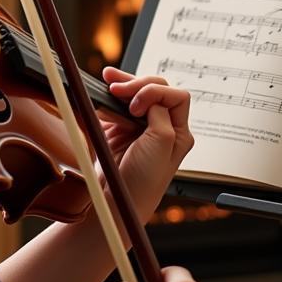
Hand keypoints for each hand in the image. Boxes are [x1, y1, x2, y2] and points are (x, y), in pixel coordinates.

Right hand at [99, 68, 193, 223]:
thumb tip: (151, 95)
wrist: (117, 201)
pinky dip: (108, 100)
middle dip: (136, 84)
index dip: (155, 94)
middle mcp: (162, 127)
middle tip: (117, 88)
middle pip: (155, 90)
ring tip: (107, 80)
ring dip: (121, 86)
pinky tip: (101, 97)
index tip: (136, 107)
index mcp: (179, 131)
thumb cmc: (145, 180)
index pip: (175, 96)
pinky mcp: (120, 131)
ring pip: (134, 96)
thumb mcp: (162, 143)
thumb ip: (161, 114)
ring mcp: (140, 128)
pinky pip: (116, 108)